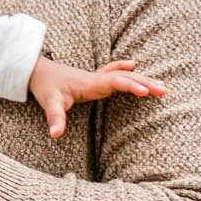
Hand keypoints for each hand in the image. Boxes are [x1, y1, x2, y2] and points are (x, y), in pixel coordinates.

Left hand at [28, 58, 166, 139]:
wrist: (36, 70)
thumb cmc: (45, 86)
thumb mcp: (48, 103)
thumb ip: (55, 118)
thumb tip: (56, 135)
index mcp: (90, 84)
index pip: (115, 82)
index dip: (130, 86)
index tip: (146, 93)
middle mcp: (96, 78)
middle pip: (125, 78)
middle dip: (145, 84)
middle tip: (164, 91)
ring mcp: (96, 77)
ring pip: (123, 75)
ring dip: (142, 79)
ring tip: (161, 86)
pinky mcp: (93, 79)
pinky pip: (114, 72)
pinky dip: (125, 70)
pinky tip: (133, 65)